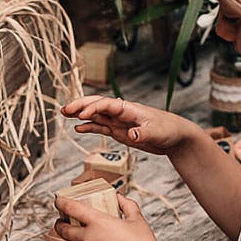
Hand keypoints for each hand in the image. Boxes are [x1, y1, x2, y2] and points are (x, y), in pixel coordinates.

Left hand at [53, 193, 164, 240]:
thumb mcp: (137, 219)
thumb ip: (126, 205)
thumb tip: (119, 197)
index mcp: (98, 222)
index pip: (71, 208)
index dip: (61, 203)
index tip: (58, 201)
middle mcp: (89, 238)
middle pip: (63, 230)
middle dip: (60, 225)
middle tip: (62, 223)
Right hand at [62, 94, 197, 156]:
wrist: (176, 136)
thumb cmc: (168, 130)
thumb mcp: (157, 133)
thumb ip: (143, 133)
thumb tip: (131, 134)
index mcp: (129, 108)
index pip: (107, 104)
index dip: (93, 108)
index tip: (81, 115)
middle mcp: (121, 112)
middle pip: (97, 104)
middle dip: (81, 105)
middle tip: (65, 109)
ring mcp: (119, 121)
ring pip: (96, 114)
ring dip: (81, 114)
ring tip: (65, 114)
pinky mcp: (119, 131)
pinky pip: (101, 127)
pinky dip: (89, 127)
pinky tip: (78, 129)